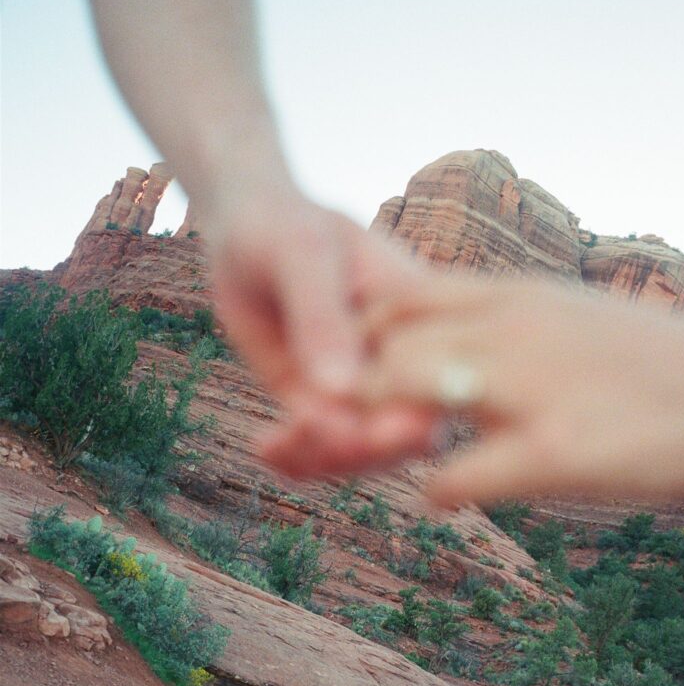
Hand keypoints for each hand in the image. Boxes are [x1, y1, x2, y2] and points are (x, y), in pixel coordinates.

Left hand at [207, 186, 439, 474]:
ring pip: (364, 448)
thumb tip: (342, 390)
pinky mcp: (321, 400)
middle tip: (310, 438)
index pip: (437, 380)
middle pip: (408, 431)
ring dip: (327, 459)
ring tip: (278, 445)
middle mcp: (399, 358)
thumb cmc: (284, 226)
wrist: (244, 231)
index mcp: (419, 317)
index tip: (371, 432)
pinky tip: (266, 449)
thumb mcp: (302, 255)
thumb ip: (322, 317)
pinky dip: (296, 459)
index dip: (414, 417)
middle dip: (367, 451)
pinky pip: (321, 445)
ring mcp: (360, 383)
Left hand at [354, 274, 683, 505]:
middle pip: (383, 342)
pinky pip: (456, 474)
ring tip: (388, 458)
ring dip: (379, 432)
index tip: (349, 378)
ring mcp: (529, 385)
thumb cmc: (645, 362)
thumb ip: (498, 321)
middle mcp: (510, 327)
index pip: (395, 297)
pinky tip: (444, 498)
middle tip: (348, 430)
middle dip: (350, 388)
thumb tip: (442, 338)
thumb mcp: (564, 315)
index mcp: (511, 295)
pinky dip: (436, 492)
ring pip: (402, 388)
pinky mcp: (555, 448)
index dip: (356, 340)